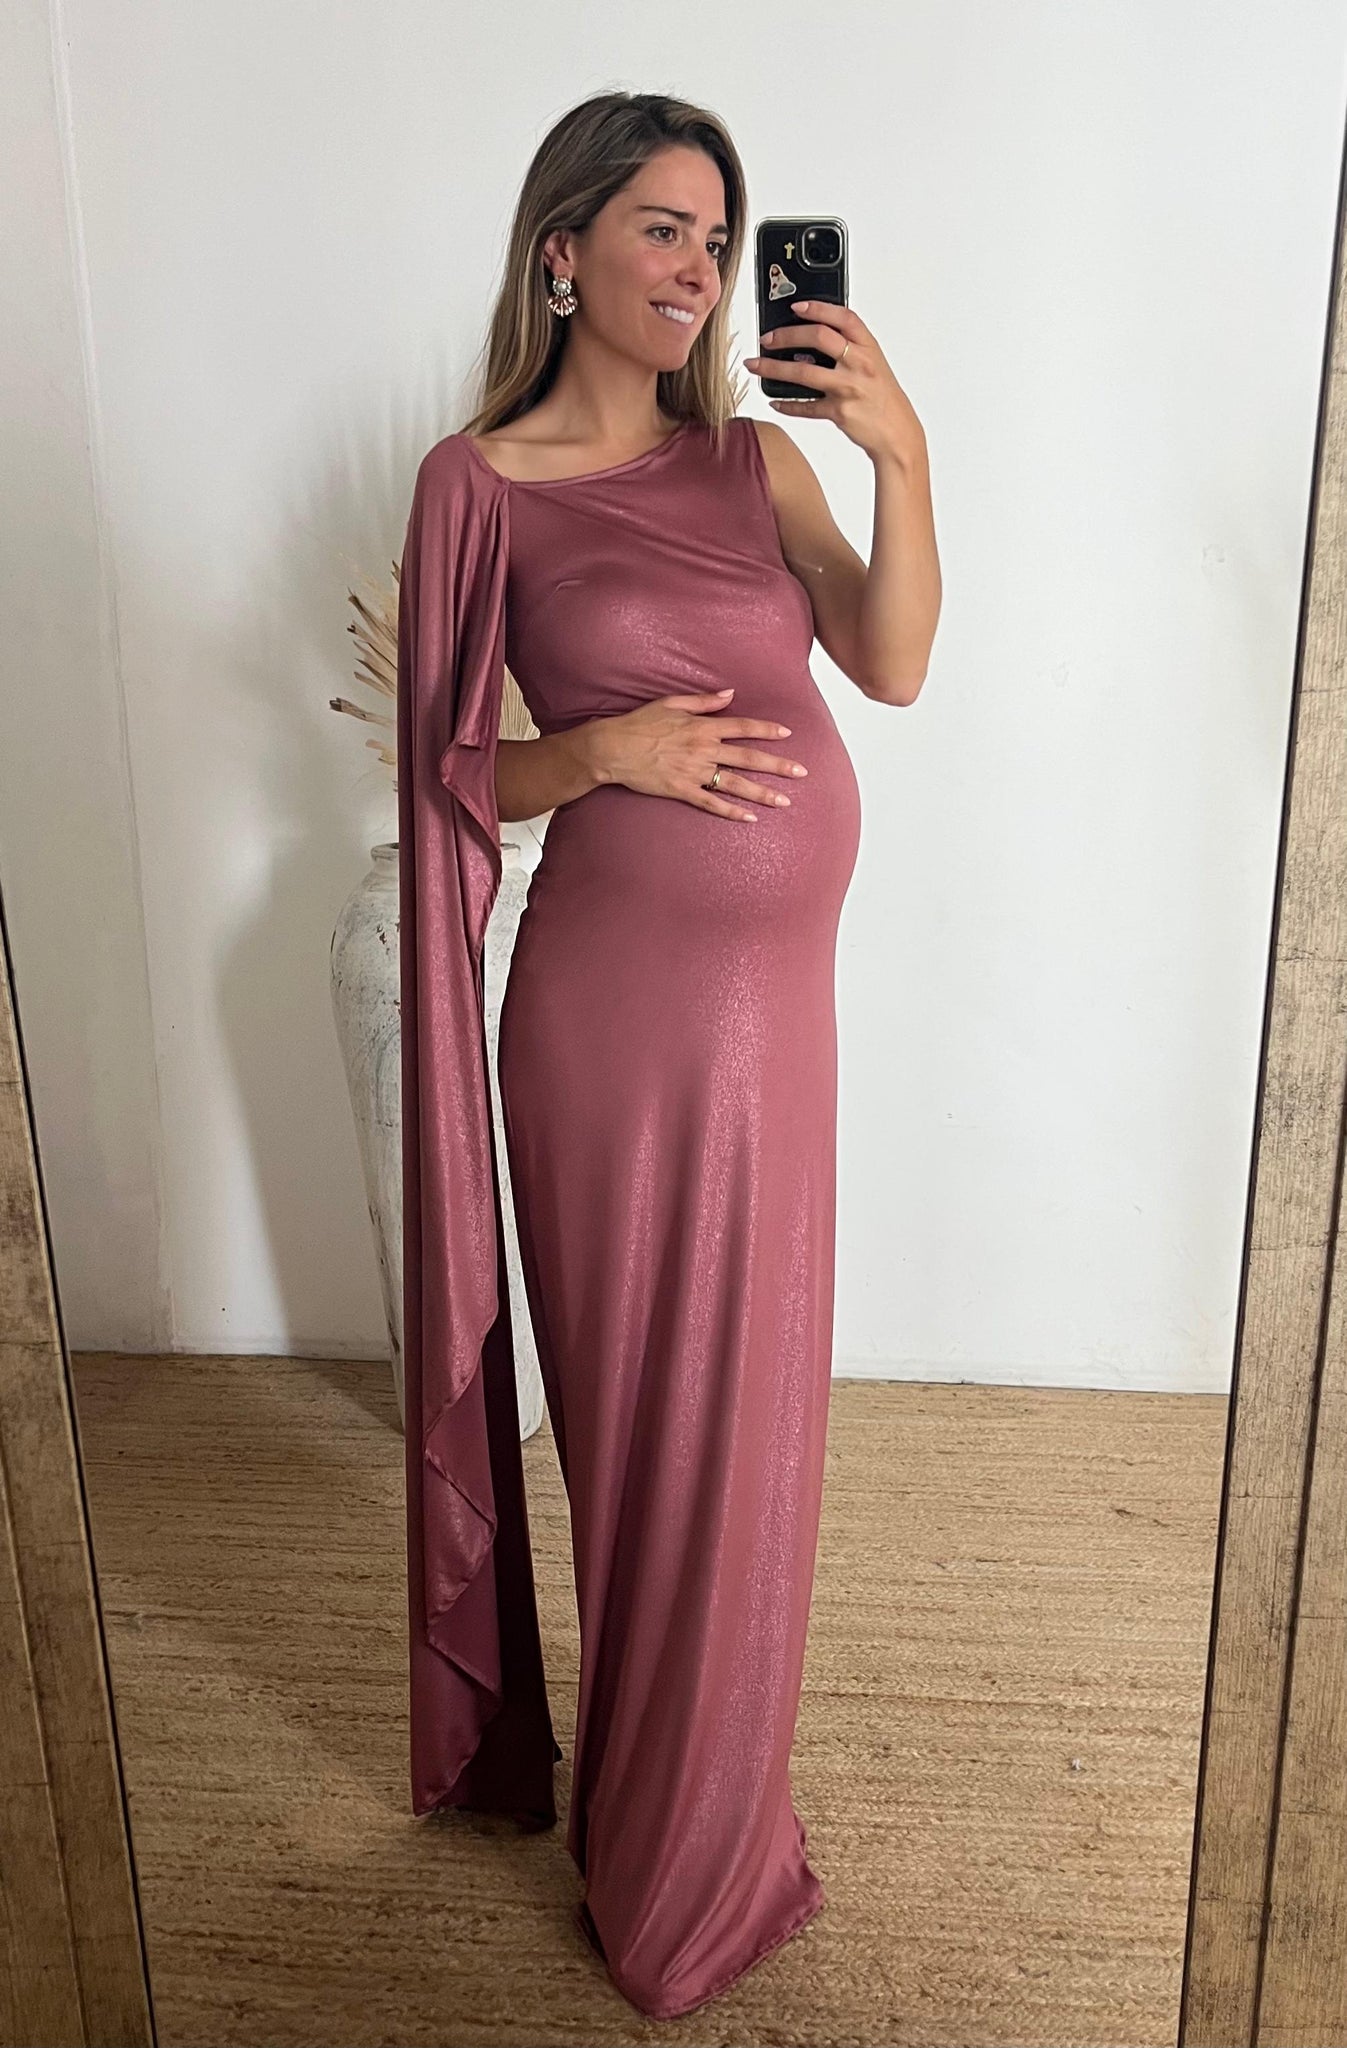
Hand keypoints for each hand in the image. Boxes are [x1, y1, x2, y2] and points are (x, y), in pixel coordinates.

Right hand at [580, 689, 808, 822]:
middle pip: (748, 758)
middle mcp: (703, 749)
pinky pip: (711, 802)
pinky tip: (750, 818)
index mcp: (702, 727)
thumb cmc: (638, 723)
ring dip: (762, 792)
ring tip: (784, 800)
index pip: (742, 727)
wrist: (612, 748)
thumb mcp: (670, 703)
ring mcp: (694, 772)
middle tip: (802, 773)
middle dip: (777, 765)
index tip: (788, 734)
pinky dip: (731, 811)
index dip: (767, 730)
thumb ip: (703, 701)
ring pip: (735, 784)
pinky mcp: (681, 790)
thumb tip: (728, 694)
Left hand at [744, 300, 926, 467]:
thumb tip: (808, 338)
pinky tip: (774, 401)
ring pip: (803, 373)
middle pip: (818, 337)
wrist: (897, 432)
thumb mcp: (872, 363)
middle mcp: (859, 364)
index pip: (843, 317)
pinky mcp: (839, 412)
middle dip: (786, 335)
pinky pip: (805, 407)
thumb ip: (848, 348)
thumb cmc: (882, 396)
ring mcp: (848, 388)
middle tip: (766, 339)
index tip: (796, 306)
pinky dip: (786, 404)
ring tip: (754, 365)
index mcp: (868, 346)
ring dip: (773, 368)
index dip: (818, 307)